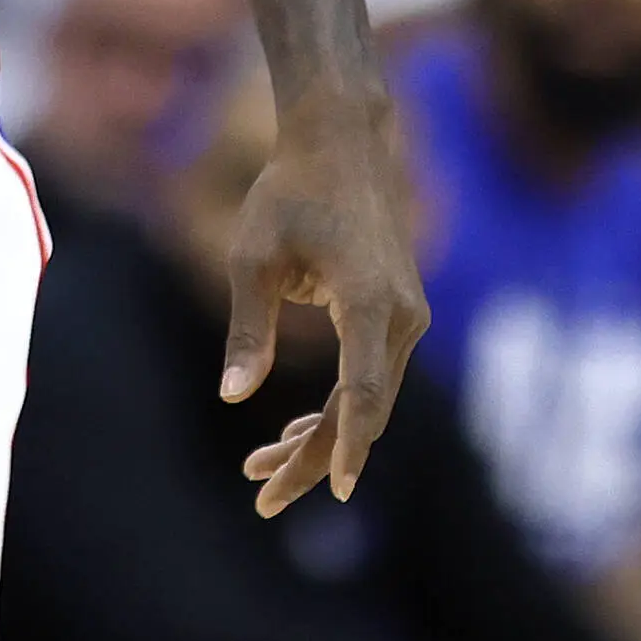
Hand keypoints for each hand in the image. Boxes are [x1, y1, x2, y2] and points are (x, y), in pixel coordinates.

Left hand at [225, 80, 428, 515]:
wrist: (343, 142)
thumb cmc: (291, 191)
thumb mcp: (253, 257)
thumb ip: (248, 329)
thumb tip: (233, 397)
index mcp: (371, 302)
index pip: (362, 391)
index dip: (346, 444)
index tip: (332, 490)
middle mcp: (401, 315)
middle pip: (364, 409)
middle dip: (314, 457)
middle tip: (264, 498)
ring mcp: (407, 316)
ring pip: (368, 398)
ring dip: (322, 436)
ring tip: (261, 468)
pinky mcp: (399, 313)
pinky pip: (371, 375)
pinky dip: (338, 407)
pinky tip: (295, 432)